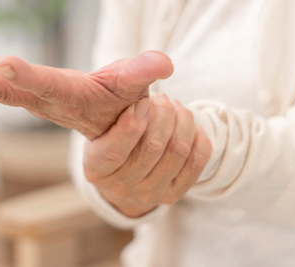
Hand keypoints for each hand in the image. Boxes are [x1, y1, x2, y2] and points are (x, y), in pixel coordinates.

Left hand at [0, 41, 173, 138]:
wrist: (107, 125)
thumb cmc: (124, 107)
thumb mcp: (136, 92)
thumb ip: (143, 75)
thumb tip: (165, 63)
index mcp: (67, 97)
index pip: (44, 87)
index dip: (24, 76)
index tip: (2, 64)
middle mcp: (38, 97)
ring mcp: (26, 90)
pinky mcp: (21, 82)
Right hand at [83, 93, 211, 216]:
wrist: (122, 175)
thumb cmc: (109, 139)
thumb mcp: (101, 127)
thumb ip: (115, 113)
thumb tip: (143, 98)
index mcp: (96, 169)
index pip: (114, 151)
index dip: (131, 125)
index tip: (143, 102)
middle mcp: (121, 187)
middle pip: (152, 147)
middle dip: (163, 114)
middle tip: (163, 98)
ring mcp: (149, 194)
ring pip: (177, 152)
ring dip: (182, 121)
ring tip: (177, 107)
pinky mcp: (172, 195)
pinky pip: (195, 164)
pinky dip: (198, 139)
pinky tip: (191, 126)